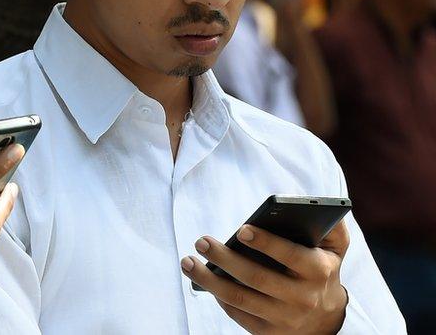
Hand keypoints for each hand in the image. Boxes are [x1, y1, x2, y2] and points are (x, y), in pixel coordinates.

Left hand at [181, 220, 349, 333]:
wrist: (326, 320)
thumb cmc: (321, 271)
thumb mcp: (334, 249)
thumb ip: (330, 225)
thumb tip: (306, 201)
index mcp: (319, 271)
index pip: (291, 256)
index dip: (267, 243)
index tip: (241, 229)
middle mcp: (303, 298)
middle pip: (257, 278)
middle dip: (224, 258)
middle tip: (201, 241)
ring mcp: (284, 318)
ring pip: (239, 298)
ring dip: (208, 280)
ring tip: (187, 262)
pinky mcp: (268, 333)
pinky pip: (237, 314)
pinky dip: (218, 296)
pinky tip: (203, 279)